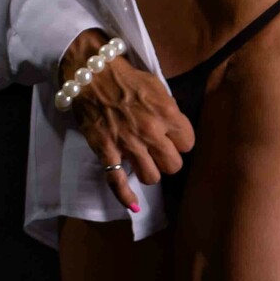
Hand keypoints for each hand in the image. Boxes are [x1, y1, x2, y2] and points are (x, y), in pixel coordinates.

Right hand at [59, 30, 194, 213]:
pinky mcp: (107, 151)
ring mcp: (128, 144)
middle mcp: (151, 131)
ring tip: (145, 164)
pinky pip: (118, 182)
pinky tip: (133, 206)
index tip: (174, 138)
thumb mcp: (157, 86)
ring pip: (152, 177)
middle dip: (168, 160)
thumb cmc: (126, 77)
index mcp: (167, 113)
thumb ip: (169, 109)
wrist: (91, 74)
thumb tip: (175, 126)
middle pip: (174, 165)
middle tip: (160, 152)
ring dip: (150, 172)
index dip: (181, 142)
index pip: (188, 143)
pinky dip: (126, 197)